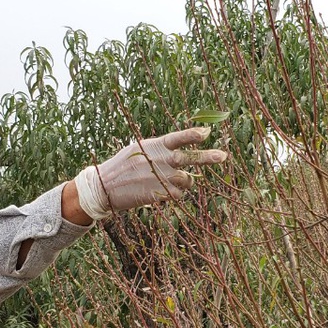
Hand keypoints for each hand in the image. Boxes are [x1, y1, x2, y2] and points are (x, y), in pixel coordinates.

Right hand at [73, 126, 227, 219]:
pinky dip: (176, 194)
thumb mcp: (139, 150)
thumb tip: (179, 151)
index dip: (192, 135)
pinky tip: (163, 192)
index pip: (178, 138)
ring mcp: (161, 178)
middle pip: (190, 158)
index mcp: (154, 146)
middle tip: (223, 156)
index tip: (207, 133)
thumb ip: (160, 149)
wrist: (104, 187)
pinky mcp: (160, 194)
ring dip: (187, 180)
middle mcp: (160, 161)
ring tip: (174, 180)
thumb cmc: (122, 166)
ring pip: (188, 179)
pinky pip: (179, 195)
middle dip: (208, 157)